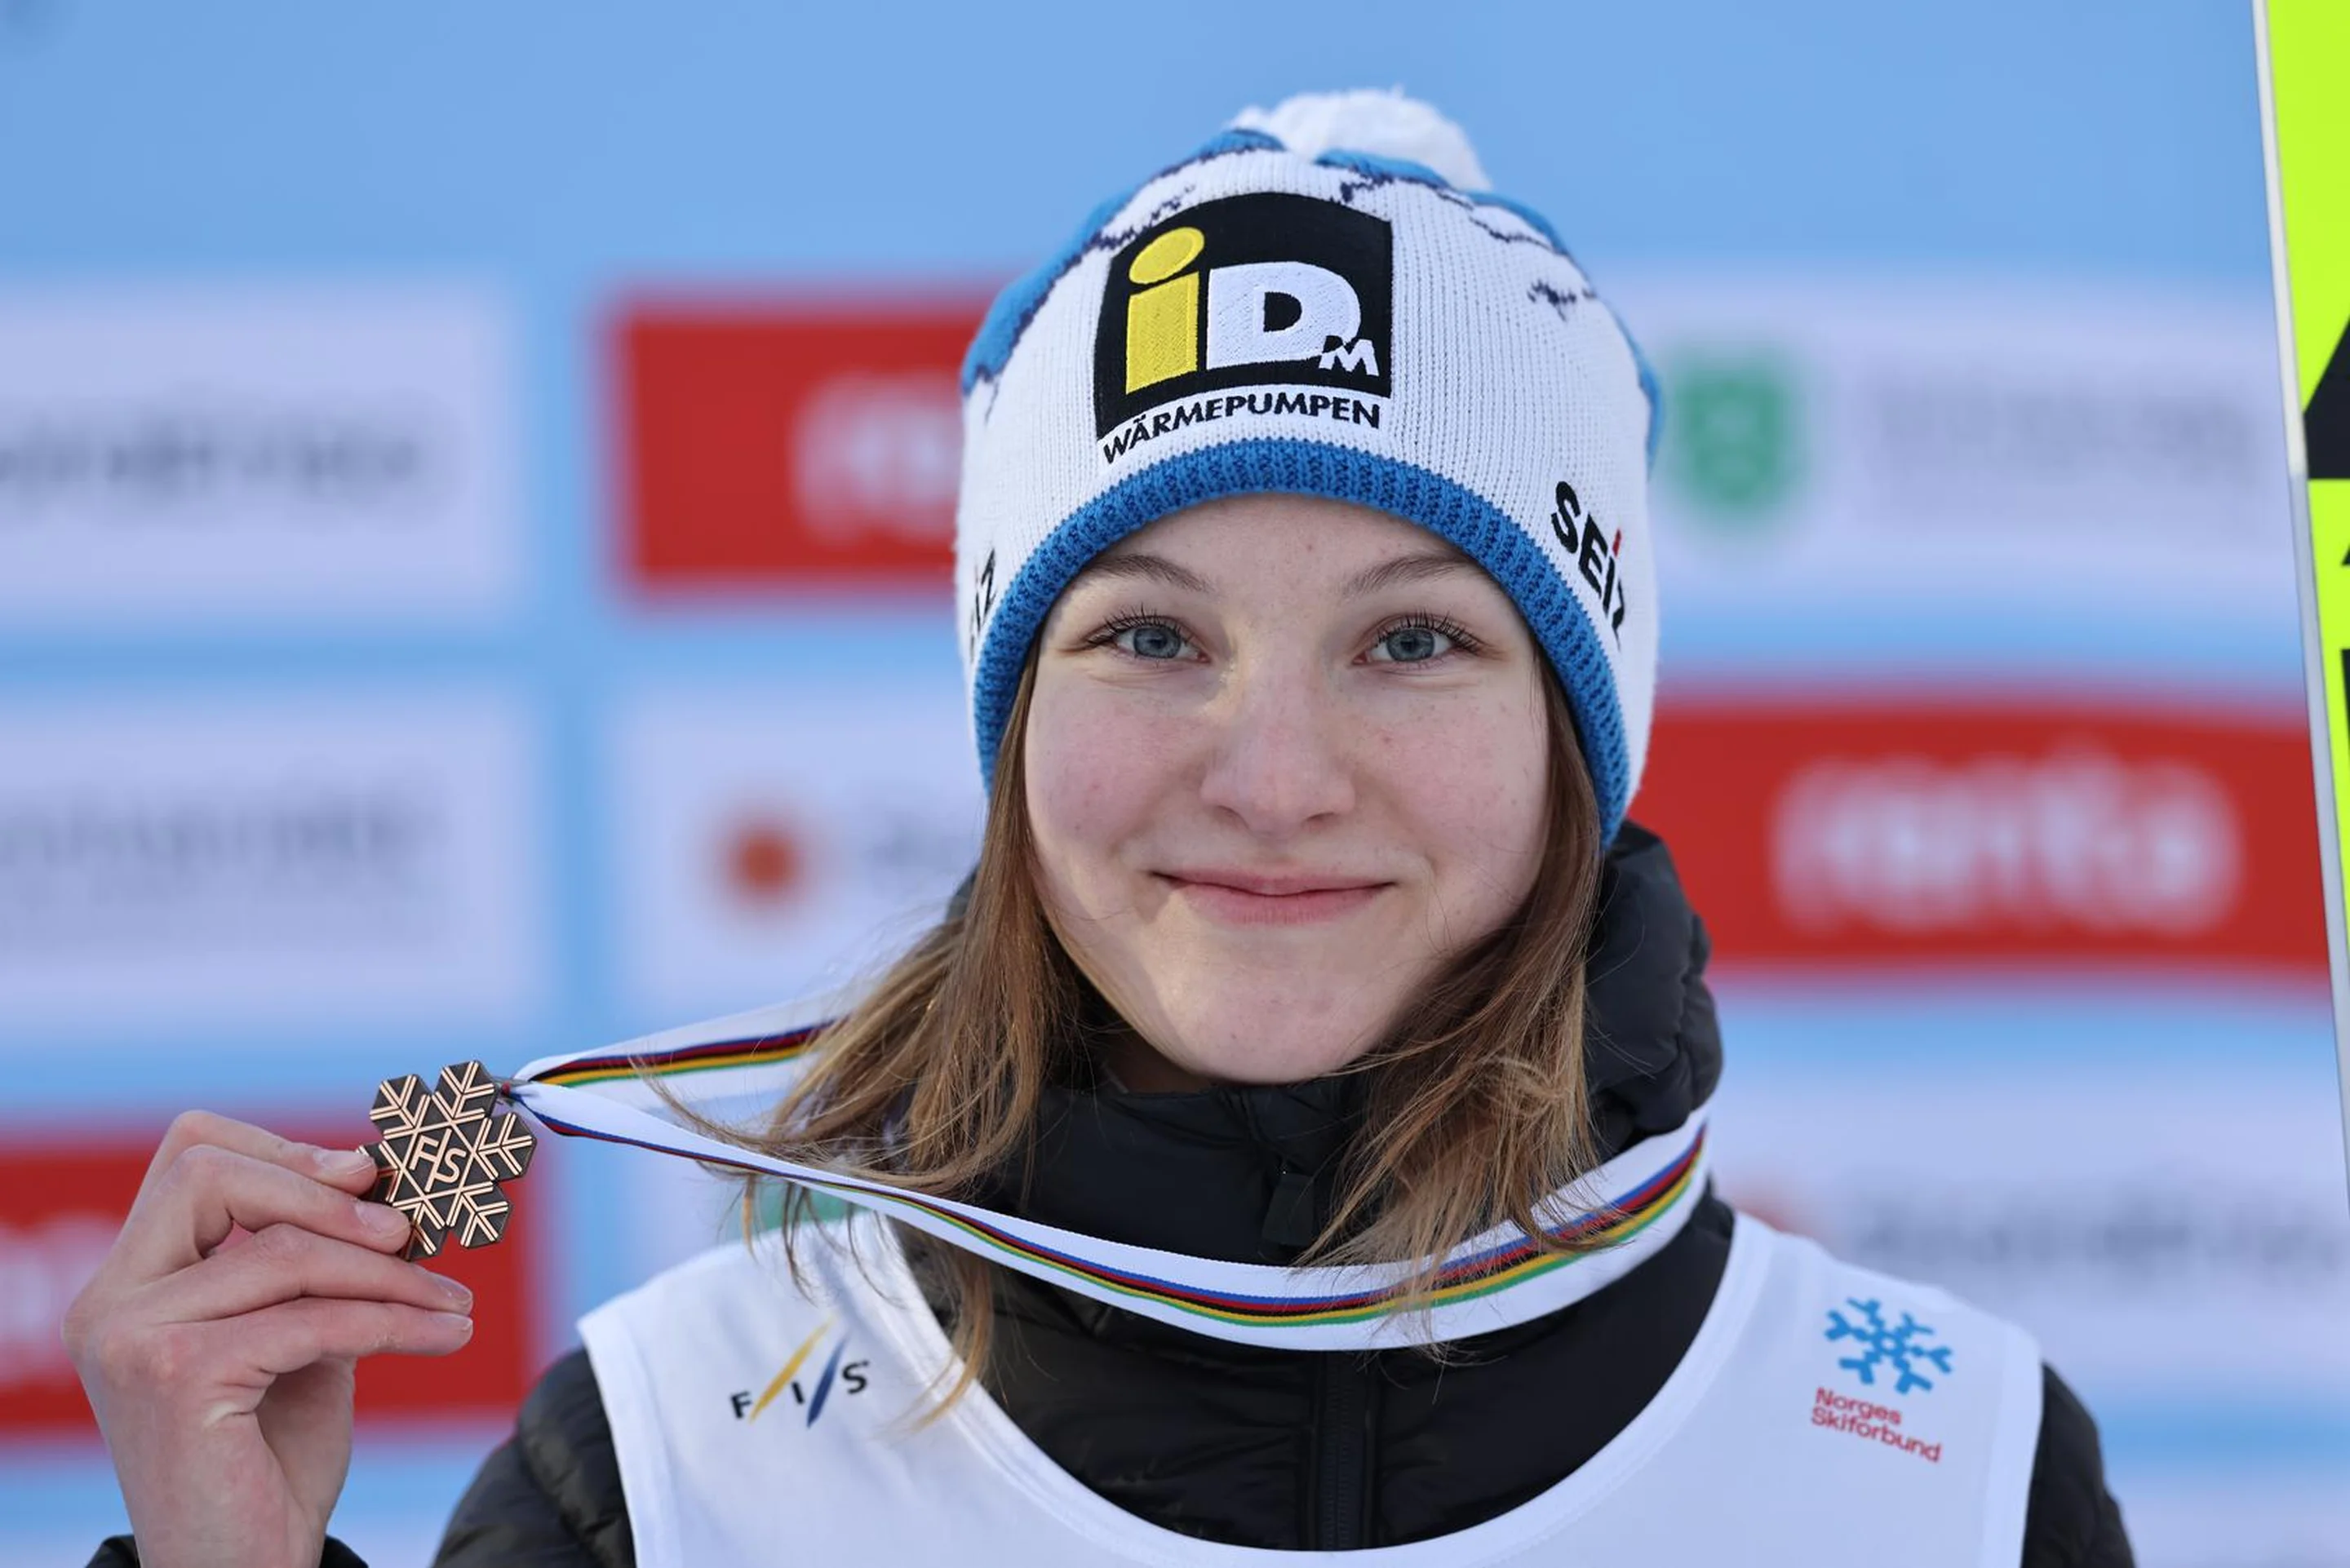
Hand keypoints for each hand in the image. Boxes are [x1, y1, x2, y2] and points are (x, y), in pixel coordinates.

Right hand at [63, 1111, 476, 1567]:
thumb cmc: (269, 1459)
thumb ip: (312, 1263)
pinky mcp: (176, 1376)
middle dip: (327, 1195)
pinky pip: (312, 1319)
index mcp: (129, 1281)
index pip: (189, 1156)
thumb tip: (379, 1182)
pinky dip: (396, 1321)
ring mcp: (133, 1336)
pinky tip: (446, 1333)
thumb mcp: (295, 1334)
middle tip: (411, 1233)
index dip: (283, 1150)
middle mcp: (110, 1301)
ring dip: (389, 1272)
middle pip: (210, 1175)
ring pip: (283, 1251)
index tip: (366, 1177)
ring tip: (451, 1300)